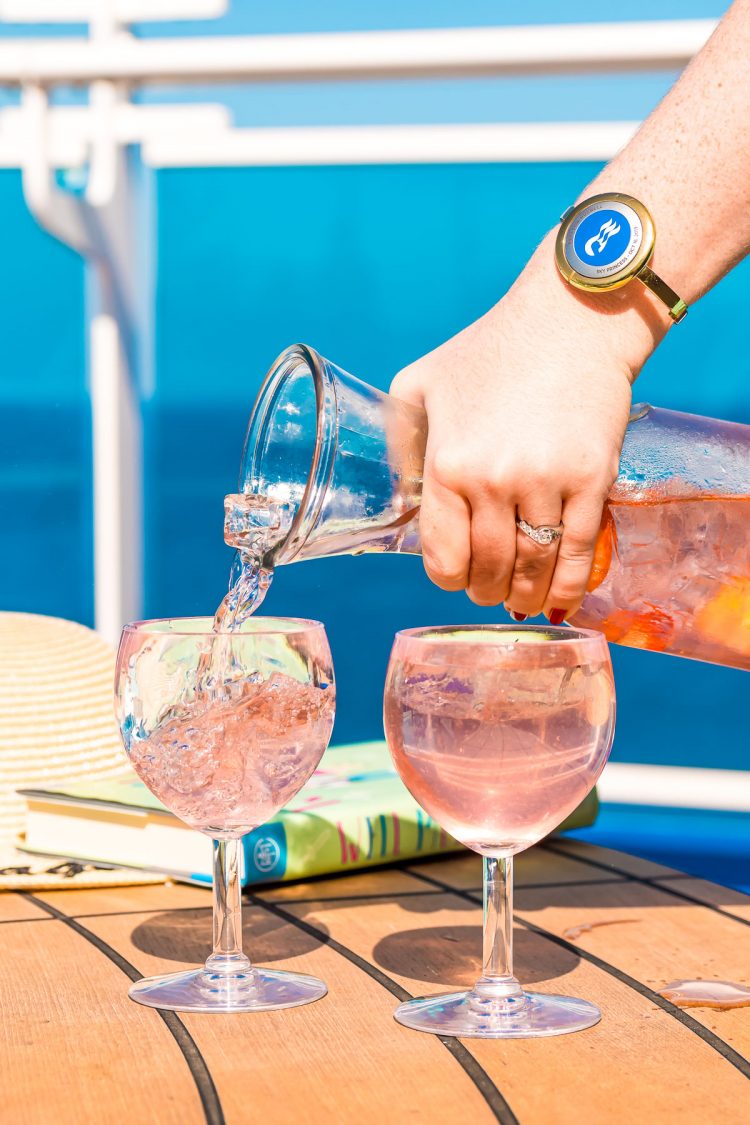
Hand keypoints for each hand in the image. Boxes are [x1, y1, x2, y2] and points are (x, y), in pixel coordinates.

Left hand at [390, 237, 663, 619]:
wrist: (569, 320)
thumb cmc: (489, 349)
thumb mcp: (419, 384)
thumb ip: (403, 445)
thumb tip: (405, 501)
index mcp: (448, 464)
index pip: (443, 557)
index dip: (449, 578)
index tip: (457, 576)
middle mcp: (494, 480)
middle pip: (490, 569)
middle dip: (487, 590)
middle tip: (490, 591)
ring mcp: (546, 482)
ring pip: (534, 566)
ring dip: (526, 595)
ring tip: (523, 601)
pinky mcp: (593, 480)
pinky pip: (579, 551)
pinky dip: (568, 585)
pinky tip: (561, 600)